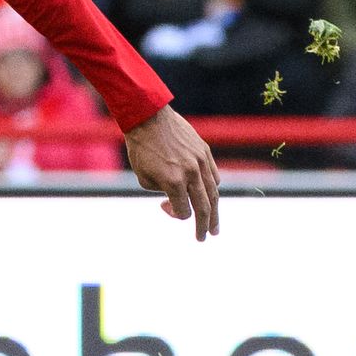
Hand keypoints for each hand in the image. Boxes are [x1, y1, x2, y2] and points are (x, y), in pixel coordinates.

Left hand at [124, 106, 219, 239]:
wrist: (148, 117)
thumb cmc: (140, 148)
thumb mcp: (143, 176)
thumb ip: (161, 191)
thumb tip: (176, 198)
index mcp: (173, 181)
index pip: (183, 211)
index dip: (174, 214)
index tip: (162, 207)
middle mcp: (191, 173)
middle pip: (204, 207)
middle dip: (204, 225)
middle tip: (206, 237)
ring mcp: (201, 162)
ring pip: (213, 192)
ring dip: (215, 211)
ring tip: (215, 226)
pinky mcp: (205, 152)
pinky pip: (214, 175)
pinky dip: (212, 189)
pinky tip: (211, 198)